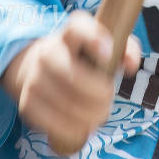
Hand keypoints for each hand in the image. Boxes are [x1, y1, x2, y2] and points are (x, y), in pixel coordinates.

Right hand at [1, 12, 140, 149]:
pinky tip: (84, 127)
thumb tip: (131, 65)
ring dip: (89, 115)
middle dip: (98, 93)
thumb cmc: (83, 57)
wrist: (40, 66)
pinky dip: (73, 129)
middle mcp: (48, 52)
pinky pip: (51, 122)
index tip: (108, 52)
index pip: (77, 29)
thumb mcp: (106, 45)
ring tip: (101, 114)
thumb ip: (125, 49)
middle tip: (109, 97)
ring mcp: (35, 78)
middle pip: (72, 75)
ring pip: (64, 102)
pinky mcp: (27, 103)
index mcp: (71, 34)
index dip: (93, 39)